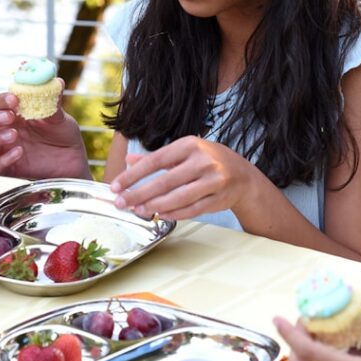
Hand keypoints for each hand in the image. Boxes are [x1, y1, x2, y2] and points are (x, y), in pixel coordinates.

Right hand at [0, 84, 89, 179]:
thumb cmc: (63, 134)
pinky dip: (4, 160)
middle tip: (8, 117)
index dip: (1, 100)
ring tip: (14, 135)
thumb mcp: (61, 117)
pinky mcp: (10, 169)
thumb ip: (54, 101)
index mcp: (12, 114)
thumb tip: (56, 81)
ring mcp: (4, 151)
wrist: (74, 160)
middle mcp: (2, 132)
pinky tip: (20, 152)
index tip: (14, 99)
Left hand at [109, 136, 255, 219]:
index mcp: (190, 145)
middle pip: (164, 181)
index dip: (133, 175)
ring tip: (137, 211)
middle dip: (139, 194)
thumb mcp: (184, 152)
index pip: (155, 160)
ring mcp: (213, 180)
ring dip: (154, 206)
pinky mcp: (218, 198)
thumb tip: (129, 161)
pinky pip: (191, 210)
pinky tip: (160, 215)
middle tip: (121, 203)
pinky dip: (174, 214)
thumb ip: (157, 157)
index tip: (117, 186)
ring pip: (178, 198)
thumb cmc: (209, 161)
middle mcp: (202, 161)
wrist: (243, 175)